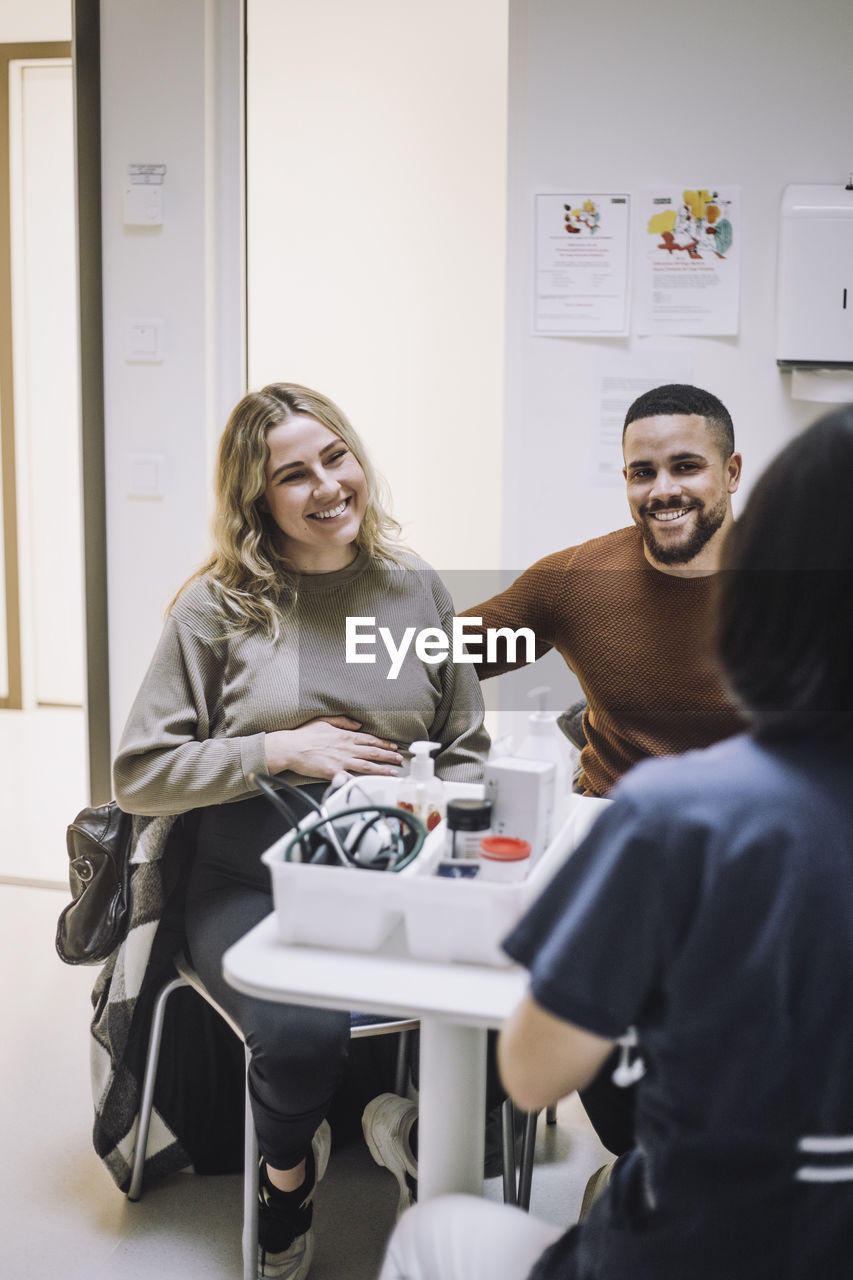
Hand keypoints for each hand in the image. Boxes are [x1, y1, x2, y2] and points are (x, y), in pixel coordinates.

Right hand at [264, 716, 403, 779]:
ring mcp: (341, 761)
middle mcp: (346, 748)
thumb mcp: (325, 721)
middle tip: (400, 759)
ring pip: (367, 766)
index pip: (369, 740)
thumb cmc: (304, 735)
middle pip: (373, 753)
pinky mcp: (334, 772)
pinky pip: (351, 779)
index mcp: (345, 736)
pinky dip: (362, 783)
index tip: (393, 746)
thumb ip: (343, 722)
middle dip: (388, 756)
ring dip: (383, 769)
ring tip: (394, 772)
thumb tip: (358, 724)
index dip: (383, 743)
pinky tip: (372, 786)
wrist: (290, 747)